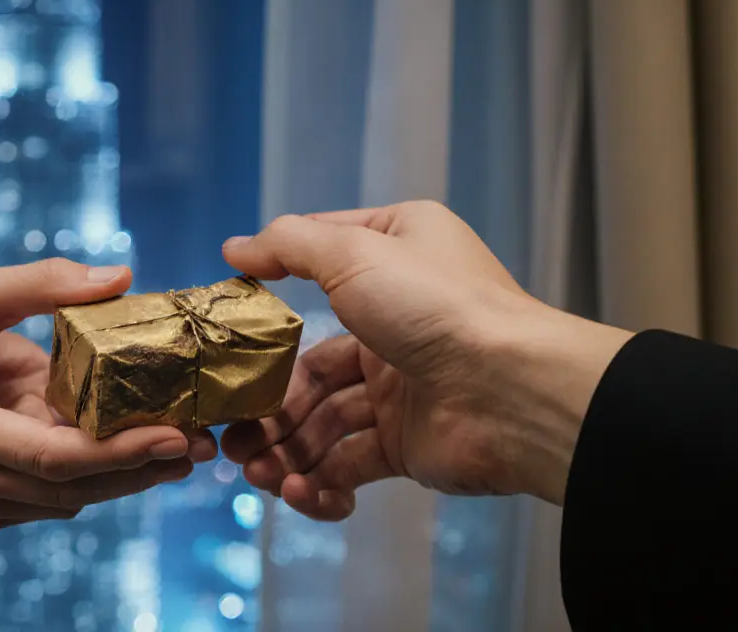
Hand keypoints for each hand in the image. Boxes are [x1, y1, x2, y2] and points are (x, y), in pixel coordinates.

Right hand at [0, 259, 217, 529]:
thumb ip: (34, 286)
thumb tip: (119, 276)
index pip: (55, 457)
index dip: (124, 452)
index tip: (181, 437)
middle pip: (74, 490)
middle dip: (144, 469)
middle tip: (205, 441)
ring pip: (65, 500)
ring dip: (120, 476)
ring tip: (178, 441)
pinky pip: (42, 499)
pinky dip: (84, 476)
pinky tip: (119, 447)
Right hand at [219, 201, 631, 520]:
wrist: (513, 393)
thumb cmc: (435, 307)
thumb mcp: (354, 252)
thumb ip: (288, 245)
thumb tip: (234, 247)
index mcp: (393, 258)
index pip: (317, 266)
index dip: (269, 291)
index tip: (224, 322)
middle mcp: (396, 318)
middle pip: (310, 364)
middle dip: (266, 402)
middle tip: (227, 432)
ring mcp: (401, 384)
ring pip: (324, 420)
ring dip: (284, 449)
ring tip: (254, 471)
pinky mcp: (407, 442)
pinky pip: (350, 462)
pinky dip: (321, 480)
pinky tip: (299, 491)